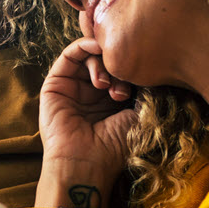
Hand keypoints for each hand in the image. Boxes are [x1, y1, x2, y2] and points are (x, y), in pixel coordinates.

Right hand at [35, 38, 137, 207]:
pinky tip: (97, 48)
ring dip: (104, 61)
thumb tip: (152, 64)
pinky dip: (84, 45)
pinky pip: (70, 55)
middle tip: (124, 88)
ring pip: (91, 55)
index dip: (134, 66)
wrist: (85, 162)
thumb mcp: (138, 114)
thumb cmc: (114, 146)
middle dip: (119, 66)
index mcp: (113, 100)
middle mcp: (92, 92)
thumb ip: (144, 88)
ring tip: (108, 85)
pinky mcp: (56, 83)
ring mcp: (74, 87)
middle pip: (107, 60)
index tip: (144, 76)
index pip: (124, 69)